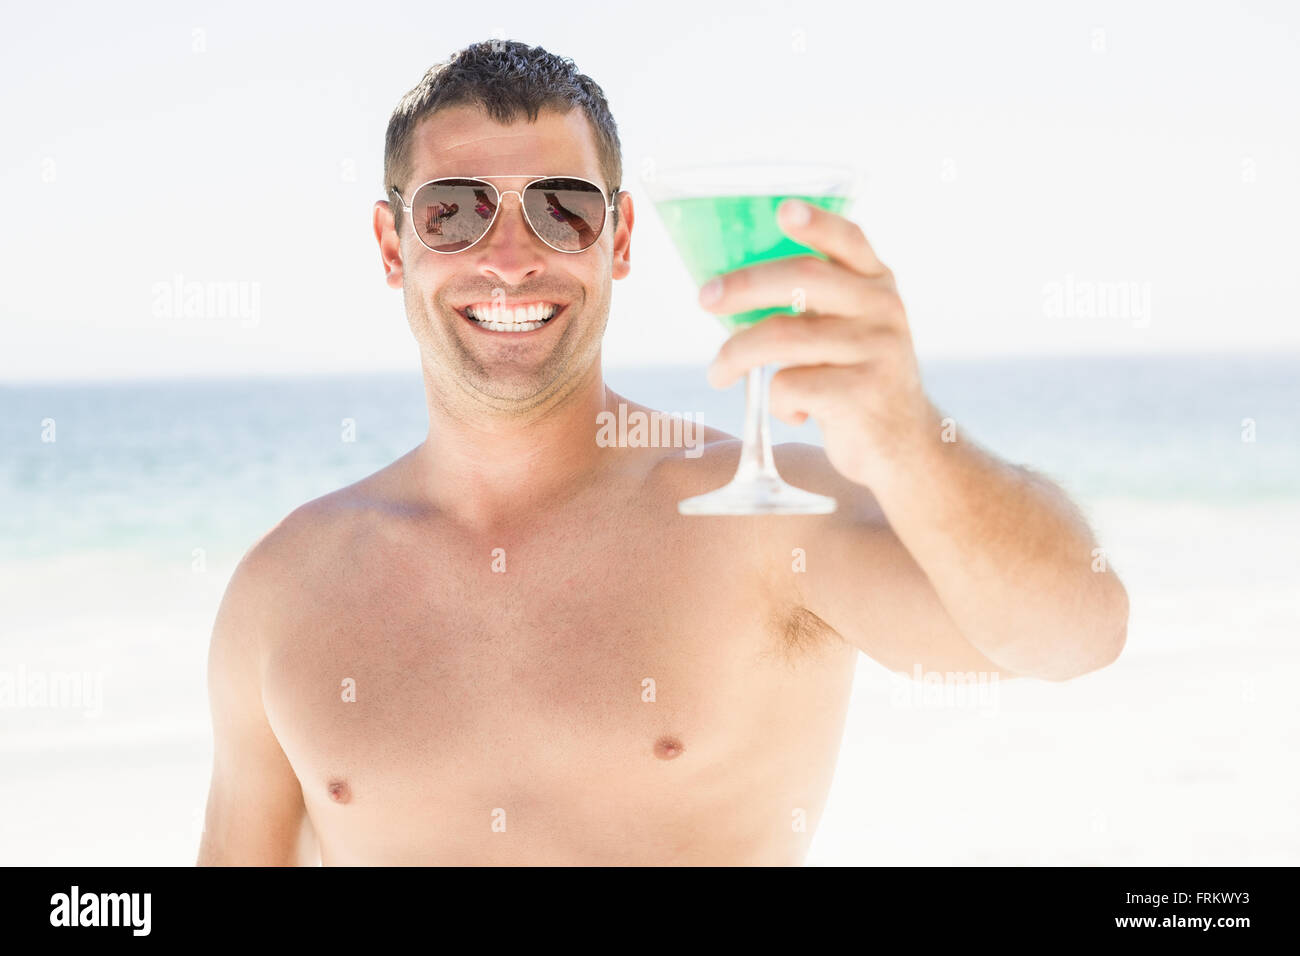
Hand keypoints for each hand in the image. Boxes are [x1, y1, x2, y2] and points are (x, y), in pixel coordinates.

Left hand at [700, 199, 937, 489]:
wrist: (904, 448)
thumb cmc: (855, 379)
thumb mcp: (850, 330)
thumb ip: (814, 303)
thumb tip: (727, 287)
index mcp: (878, 284)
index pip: (849, 240)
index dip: (816, 222)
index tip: (782, 210)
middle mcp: (883, 309)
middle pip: (802, 280)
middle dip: (743, 285)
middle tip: (704, 299)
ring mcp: (875, 351)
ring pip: (782, 337)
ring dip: (736, 356)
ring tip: (719, 374)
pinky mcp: (861, 396)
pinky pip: (789, 386)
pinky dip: (776, 401)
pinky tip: (793, 411)